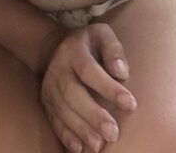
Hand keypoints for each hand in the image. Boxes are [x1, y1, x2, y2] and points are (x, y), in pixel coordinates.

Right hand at [39, 23, 136, 152]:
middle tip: (113, 133)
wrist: (56, 48)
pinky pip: (54, 121)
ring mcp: (49, 87)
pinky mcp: (46, 103)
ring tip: (99, 145)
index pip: (90, 71)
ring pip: (63, 111)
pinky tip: (79, 148)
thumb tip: (121, 72)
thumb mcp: (102, 35)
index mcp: (74, 50)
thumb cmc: (89, 44)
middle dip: (93, 115)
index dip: (109, 88)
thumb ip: (113, 50)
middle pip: (73, 94)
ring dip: (81, 130)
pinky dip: (66, 136)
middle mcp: (58, 69)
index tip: (130, 103)